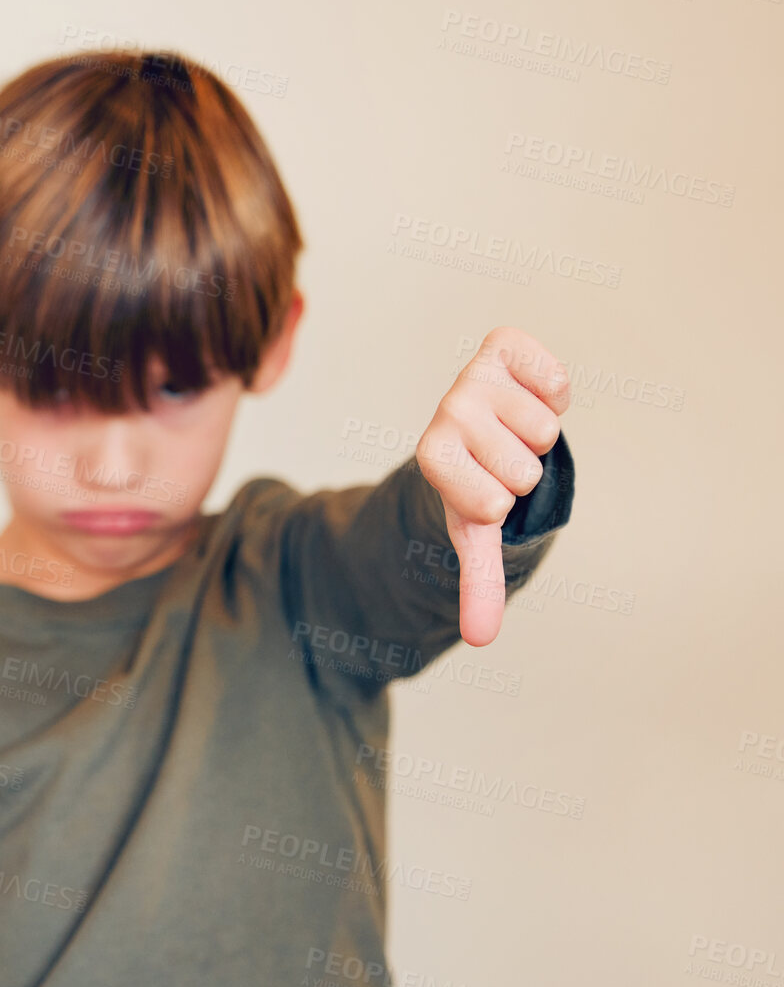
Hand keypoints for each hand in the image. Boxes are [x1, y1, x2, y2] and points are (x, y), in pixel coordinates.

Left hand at [415, 327, 570, 647]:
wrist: (481, 425)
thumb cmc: (477, 482)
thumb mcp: (475, 530)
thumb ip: (477, 582)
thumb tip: (481, 640)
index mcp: (432, 459)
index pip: (489, 501)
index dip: (501, 502)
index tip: (487, 494)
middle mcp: (445, 413)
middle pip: (525, 466)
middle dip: (525, 470)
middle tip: (503, 459)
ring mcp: (471, 378)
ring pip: (543, 429)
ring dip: (539, 435)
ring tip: (513, 430)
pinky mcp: (502, 346)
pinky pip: (553, 377)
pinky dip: (555, 392)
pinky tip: (530, 396)